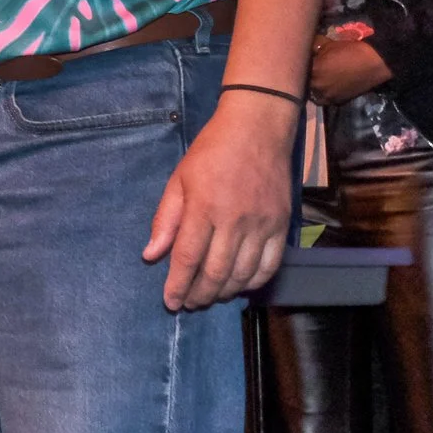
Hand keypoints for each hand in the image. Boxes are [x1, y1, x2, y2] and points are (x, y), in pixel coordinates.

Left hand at [142, 98, 296, 309]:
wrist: (257, 129)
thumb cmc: (212, 151)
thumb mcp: (179, 179)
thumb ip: (166, 219)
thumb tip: (151, 255)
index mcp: (204, 208)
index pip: (188, 258)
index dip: (178, 285)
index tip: (171, 302)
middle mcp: (234, 220)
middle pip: (216, 272)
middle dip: (200, 294)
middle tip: (189, 303)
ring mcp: (261, 224)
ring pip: (243, 273)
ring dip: (225, 292)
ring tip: (210, 297)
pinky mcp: (281, 224)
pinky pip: (270, 265)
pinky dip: (255, 282)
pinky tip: (241, 286)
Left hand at [309, 38, 390, 104]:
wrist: (373, 63)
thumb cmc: (350, 51)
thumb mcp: (328, 44)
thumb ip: (314, 46)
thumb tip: (306, 46)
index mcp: (313, 69)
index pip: (299, 67)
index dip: (301, 63)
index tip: (303, 59)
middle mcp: (316, 84)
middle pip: (304, 80)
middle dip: (306, 74)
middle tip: (310, 69)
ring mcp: (325, 94)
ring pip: (311, 91)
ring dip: (312, 85)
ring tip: (316, 79)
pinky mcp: (335, 101)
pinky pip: (321, 99)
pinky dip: (320, 94)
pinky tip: (323, 88)